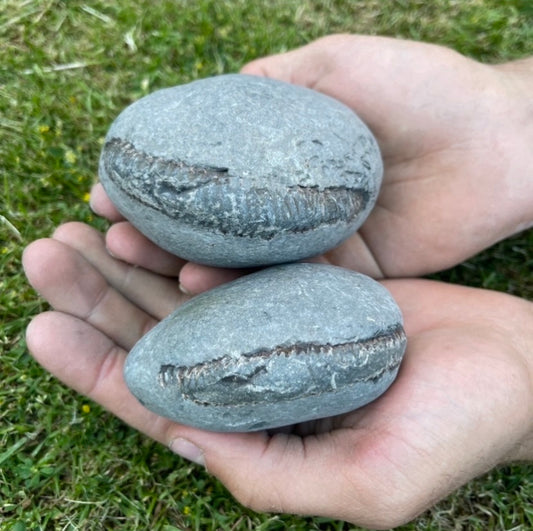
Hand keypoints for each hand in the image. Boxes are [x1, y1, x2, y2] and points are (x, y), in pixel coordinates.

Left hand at [23, 222, 532, 527]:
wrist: (514, 369)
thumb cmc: (454, 432)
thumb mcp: (367, 484)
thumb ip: (268, 474)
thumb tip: (183, 442)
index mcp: (261, 432)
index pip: (158, 402)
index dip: (94, 368)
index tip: (41, 329)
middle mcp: (256, 378)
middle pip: (158, 339)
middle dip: (97, 300)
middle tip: (45, 253)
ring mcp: (276, 327)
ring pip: (185, 295)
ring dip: (132, 265)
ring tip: (82, 227)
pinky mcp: (302, 288)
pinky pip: (234, 263)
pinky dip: (194, 244)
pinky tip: (158, 219)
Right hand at [91, 34, 532, 287]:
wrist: (497, 145)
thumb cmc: (424, 90)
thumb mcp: (338, 68)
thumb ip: (278, 82)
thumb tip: (216, 91)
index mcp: (282, 156)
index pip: (204, 173)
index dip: (154, 181)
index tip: (107, 186)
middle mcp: (289, 206)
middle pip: (212, 226)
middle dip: (156, 231)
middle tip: (110, 236)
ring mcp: (313, 245)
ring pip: (240, 263)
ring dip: (185, 265)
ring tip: (140, 265)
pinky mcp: (341, 278)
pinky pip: (285, 289)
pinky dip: (242, 292)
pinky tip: (201, 292)